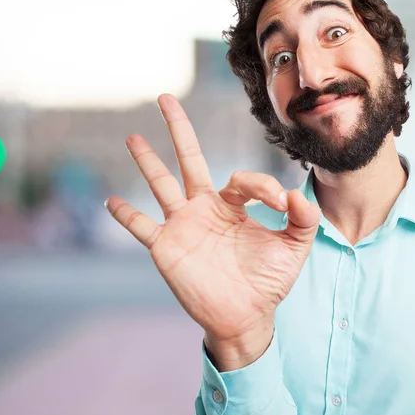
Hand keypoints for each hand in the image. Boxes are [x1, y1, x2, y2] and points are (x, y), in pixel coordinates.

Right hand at [105, 94, 319, 343]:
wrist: (246, 317)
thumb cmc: (268, 282)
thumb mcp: (294, 249)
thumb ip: (303, 220)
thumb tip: (297, 193)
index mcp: (233, 205)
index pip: (243, 179)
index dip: (264, 185)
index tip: (281, 204)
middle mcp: (205, 208)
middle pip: (189, 159)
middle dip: (178, 128)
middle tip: (165, 98)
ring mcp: (183, 225)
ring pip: (161, 184)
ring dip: (147, 160)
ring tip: (133, 136)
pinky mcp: (166, 247)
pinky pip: (141, 226)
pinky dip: (125, 214)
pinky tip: (110, 201)